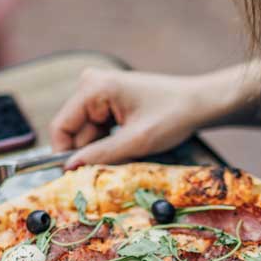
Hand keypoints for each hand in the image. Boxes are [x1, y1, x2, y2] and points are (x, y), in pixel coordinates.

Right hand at [50, 68, 212, 168]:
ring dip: (103, 148)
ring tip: (129, 150)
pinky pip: (98, 127)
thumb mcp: (136, 141)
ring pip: (87, 132)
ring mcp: (99, 90)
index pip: (62, 127)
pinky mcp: (109, 99)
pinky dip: (110, 141)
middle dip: (91, 151)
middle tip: (117, 163)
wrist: (199, 103)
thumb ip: (101, 155)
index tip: (78, 177)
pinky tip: (130, 142)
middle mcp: (91, 83)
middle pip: (75, 130)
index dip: (66, 154)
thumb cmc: (173, 116)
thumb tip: (69, 168)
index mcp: (94, 87)